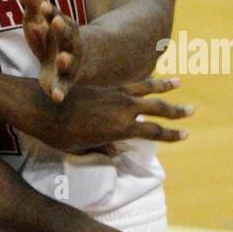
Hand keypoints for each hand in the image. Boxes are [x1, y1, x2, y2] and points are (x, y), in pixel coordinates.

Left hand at [21, 0, 81, 101]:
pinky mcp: (65, 82)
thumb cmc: (57, 36)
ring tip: (61, 59)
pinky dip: (60, 92)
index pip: (56, 17)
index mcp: (63, 27)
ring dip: (65, 60)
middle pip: (67, 35)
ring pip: (69, 61)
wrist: (87, 60)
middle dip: (61, 29)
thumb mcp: (43, 18)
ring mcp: (70, 63)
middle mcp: (70, 44)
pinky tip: (55, 97)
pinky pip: (64, 87)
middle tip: (56, 22)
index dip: (50, 12)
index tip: (43, 6)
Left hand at [25, 75, 191, 152]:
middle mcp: (123, 108)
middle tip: (192, 111)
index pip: (153, 132)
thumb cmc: (58, 135)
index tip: (186, 135)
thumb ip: (101, 148)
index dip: (170, 135)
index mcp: (121, 128)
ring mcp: (113, 93)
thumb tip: (115, 152)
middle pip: (157, 108)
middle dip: (175, 110)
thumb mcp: (81, 148)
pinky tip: (144, 79)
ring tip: (178, 82)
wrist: (40, 107)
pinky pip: (127, 82)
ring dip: (163, 86)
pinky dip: (139, 80)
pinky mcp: (103, 85)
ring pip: (145, 88)